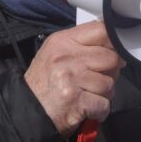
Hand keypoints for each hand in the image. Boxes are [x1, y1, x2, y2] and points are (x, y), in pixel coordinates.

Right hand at [24, 20, 125, 136]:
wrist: (25, 110)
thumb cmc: (43, 83)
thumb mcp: (55, 53)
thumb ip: (81, 45)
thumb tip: (113, 44)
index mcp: (63, 41)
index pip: (101, 31)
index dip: (114, 43)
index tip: (114, 52)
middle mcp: (67, 58)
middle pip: (111, 58)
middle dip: (111, 72)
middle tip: (99, 79)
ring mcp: (72, 80)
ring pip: (109, 83)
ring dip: (104, 94)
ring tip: (89, 95)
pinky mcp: (76, 102)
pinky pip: (104, 104)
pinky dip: (99, 111)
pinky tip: (88, 109)